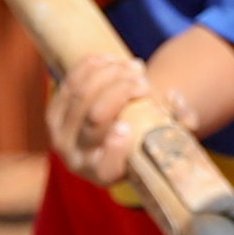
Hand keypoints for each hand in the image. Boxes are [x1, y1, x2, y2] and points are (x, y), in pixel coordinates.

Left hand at [48, 60, 182, 186]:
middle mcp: (76, 160)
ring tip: (134, 67)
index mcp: (104, 175)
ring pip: (81, 94)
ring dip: (110, 73)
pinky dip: (92, 66)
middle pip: (95, 117)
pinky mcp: (52, 113)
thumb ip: (181, 122)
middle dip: (122, 91)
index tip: (128, 126)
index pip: (107, 167)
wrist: (114, 133)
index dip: (115, 147)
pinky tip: (111, 59)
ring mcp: (59, 135)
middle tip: (145, 82)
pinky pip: (69, 82)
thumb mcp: (165, 136)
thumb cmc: (145, 136)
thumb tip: (177, 101)